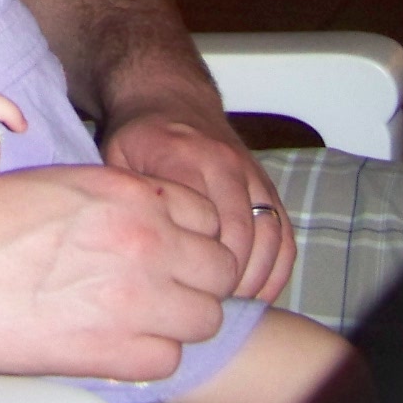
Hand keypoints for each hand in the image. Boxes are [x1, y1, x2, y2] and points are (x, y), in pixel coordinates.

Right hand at [0, 162, 238, 378]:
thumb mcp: (63, 184)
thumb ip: (117, 204)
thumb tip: (148, 225)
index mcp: (128, 193)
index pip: (208, 217)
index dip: (193, 237)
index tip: (175, 250)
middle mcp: (143, 240)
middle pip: (219, 269)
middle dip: (198, 280)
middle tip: (166, 289)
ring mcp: (134, 297)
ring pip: (205, 318)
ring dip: (180, 320)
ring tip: (142, 319)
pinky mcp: (114, 349)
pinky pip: (168, 359)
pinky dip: (150, 355)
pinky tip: (119, 343)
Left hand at [101, 109, 294, 300]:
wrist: (169, 97)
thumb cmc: (139, 137)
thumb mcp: (117, 158)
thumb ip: (129, 200)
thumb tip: (135, 255)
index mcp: (185, 159)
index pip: (207, 224)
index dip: (199, 267)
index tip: (182, 292)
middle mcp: (227, 165)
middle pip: (243, 236)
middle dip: (227, 280)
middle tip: (205, 305)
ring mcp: (253, 175)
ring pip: (271, 238)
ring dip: (255, 280)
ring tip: (227, 304)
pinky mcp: (268, 186)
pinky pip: (286, 236)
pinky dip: (276, 271)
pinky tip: (255, 294)